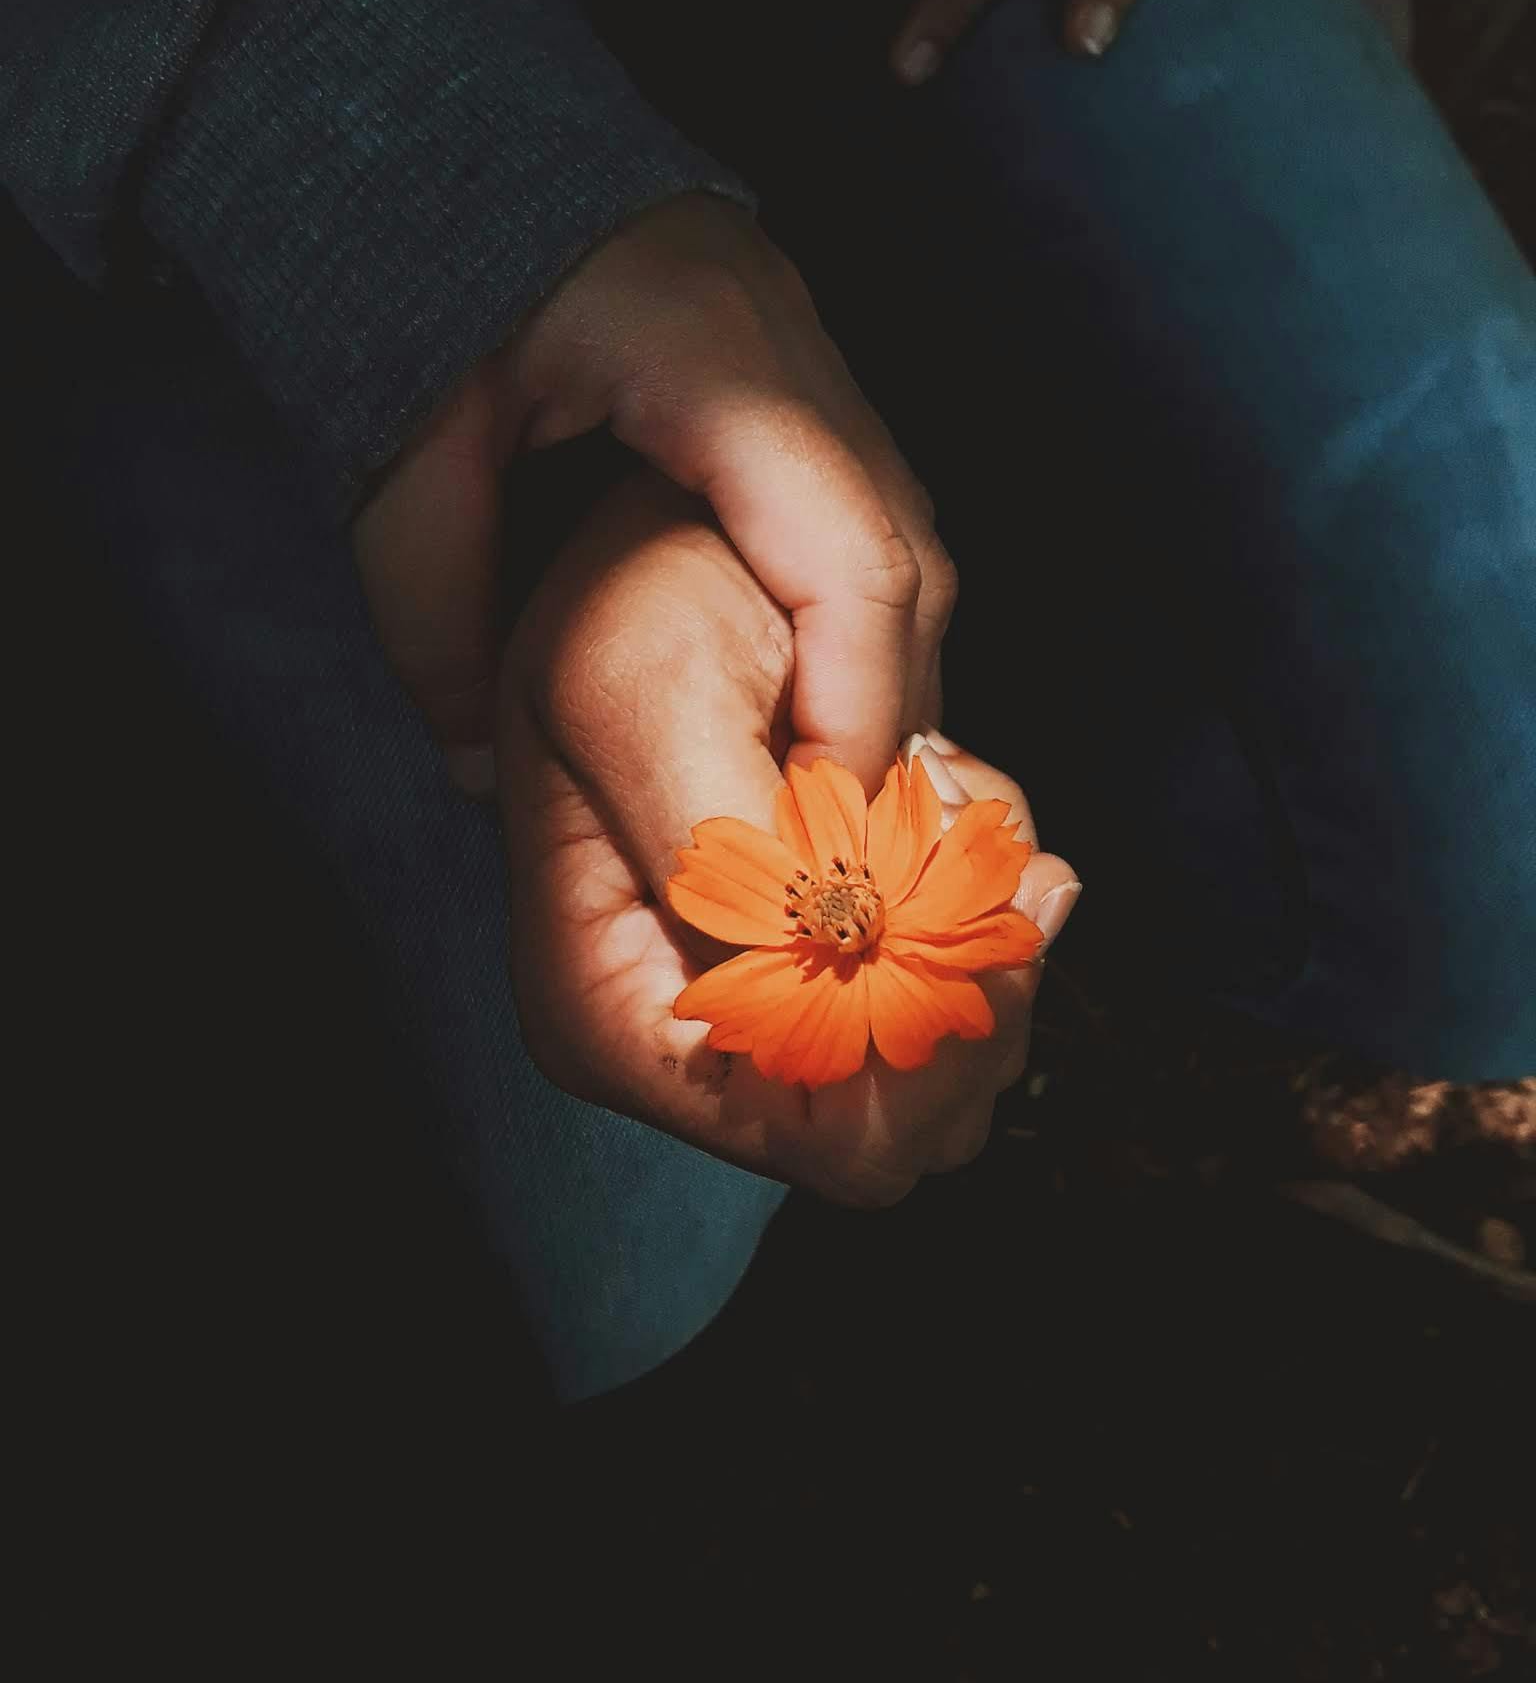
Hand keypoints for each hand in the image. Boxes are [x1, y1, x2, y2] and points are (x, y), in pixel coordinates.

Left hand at [351, 191, 955, 802]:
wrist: (448, 141)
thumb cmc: (419, 270)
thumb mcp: (405, 455)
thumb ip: (435, 622)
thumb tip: (481, 776)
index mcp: (714, 351)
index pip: (848, 555)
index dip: (857, 708)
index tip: (823, 831)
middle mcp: (799, 349)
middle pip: (908, 558)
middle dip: (884, 712)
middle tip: (834, 845)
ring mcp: (815, 357)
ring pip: (908, 541)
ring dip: (880, 672)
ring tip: (821, 789)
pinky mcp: (804, 383)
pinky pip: (871, 519)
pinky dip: (854, 623)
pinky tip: (807, 695)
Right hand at [495, 468, 1079, 1207]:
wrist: (667, 542)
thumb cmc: (634, 597)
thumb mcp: (656, 691)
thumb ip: (745, 856)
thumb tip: (847, 965)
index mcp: (612, 1014)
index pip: (828, 1141)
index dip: (933, 1047)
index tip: (980, 904)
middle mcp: (684, 1043)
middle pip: (900, 1127)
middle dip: (969, 979)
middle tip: (983, 840)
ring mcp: (758, 1008)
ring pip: (943, 1058)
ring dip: (984, 926)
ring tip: (947, 785)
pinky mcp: (820, 961)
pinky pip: (951, 987)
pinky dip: (982, 897)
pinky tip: (946, 793)